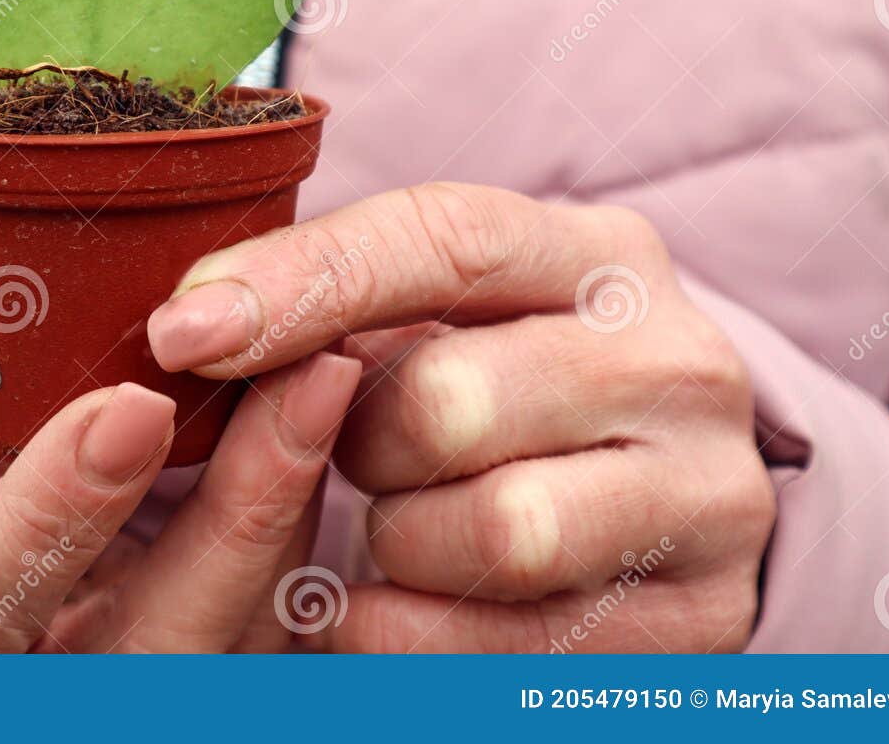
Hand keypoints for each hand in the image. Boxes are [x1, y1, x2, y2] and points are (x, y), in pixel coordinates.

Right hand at [0, 207, 361, 652]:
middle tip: (312, 374)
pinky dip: (308, 511)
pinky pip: (282, 613)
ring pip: (245, 631)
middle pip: (161, 644)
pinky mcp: (211, 662)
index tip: (131, 404)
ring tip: (337, 368)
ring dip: (298, 499)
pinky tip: (333, 411)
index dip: (57, 510)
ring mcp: (136, 687)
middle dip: (244, 510)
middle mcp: (41, 688)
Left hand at [146, 183, 776, 652]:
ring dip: (396, 544)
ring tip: (390, 528)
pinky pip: (515, 648)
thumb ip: (343, 302)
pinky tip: (378, 611)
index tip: (180, 333)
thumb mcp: (450, 316)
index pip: (445, 241)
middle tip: (356, 453)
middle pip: (452, 401)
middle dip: (361, 444)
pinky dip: (412, 637)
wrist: (672, 493)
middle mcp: (676, 362)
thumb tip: (188, 326)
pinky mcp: (703, 616)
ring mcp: (708, 493)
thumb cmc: (510, 382)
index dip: (302, 283)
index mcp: (601, 257)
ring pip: (496, 532)